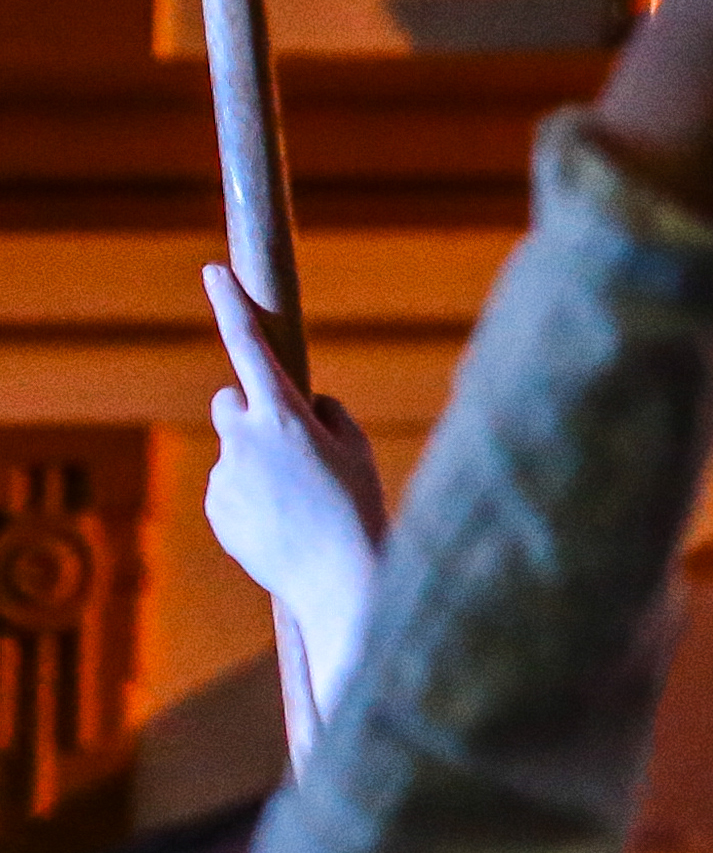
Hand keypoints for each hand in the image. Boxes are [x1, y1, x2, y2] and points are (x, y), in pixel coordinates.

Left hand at [199, 266, 386, 696]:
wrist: (339, 580)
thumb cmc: (359, 509)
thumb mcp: (357, 451)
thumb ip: (327, 414)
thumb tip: (304, 404)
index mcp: (285, 415)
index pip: (250, 345)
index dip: (231, 304)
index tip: (213, 272)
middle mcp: (244, 439)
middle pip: (231, 403)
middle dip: (252, 413)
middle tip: (293, 446)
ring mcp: (224, 476)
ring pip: (234, 451)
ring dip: (257, 463)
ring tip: (299, 503)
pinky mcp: (215, 508)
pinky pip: (229, 488)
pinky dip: (251, 498)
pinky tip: (283, 525)